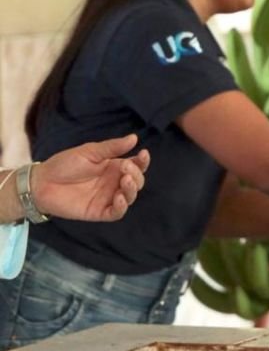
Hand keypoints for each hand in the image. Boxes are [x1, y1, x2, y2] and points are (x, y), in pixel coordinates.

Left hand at [32, 134, 149, 221]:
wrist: (42, 182)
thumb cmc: (65, 164)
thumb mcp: (89, 152)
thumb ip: (112, 147)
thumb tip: (134, 138)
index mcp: (113, 167)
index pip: (136, 166)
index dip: (143, 162)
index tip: (143, 154)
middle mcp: (114, 183)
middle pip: (136, 182)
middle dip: (136, 175)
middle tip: (125, 168)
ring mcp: (108, 198)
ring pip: (130, 197)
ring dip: (132, 189)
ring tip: (124, 181)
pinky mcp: (99, 212)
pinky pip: (117, 213)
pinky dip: (122, 206)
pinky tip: (118, 198)